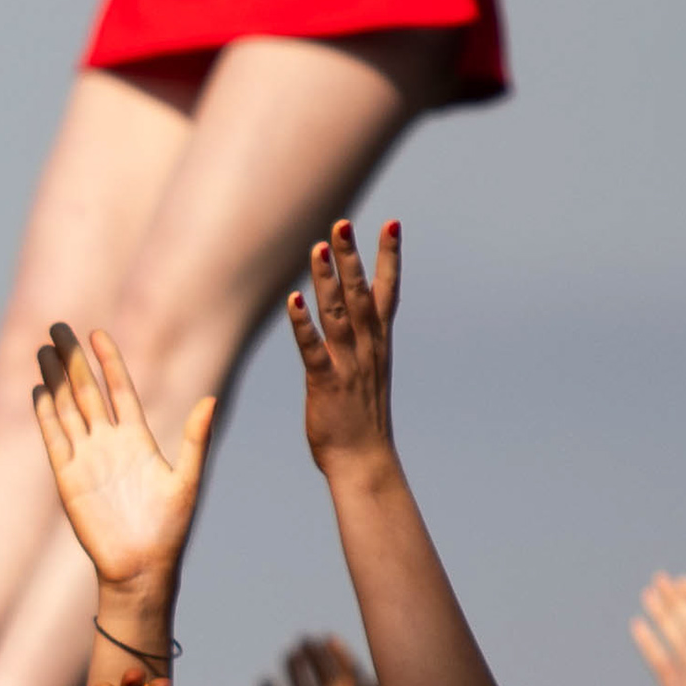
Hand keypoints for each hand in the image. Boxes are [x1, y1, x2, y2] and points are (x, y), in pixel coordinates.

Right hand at [31, 316, 216, 615]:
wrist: (141, 567)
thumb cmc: (168, 529)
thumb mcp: (187, 479)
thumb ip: (195, 438)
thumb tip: (210, 399)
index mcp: (137, 440)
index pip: (119, 389)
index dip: (108, 361)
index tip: (97, 332)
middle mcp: (109, 444)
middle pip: (87, 391)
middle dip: (73, 359)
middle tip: (60, 328)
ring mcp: (85, 459)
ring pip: (67, 409)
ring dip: (55, 379)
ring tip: (43, 349)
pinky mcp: (67, 478)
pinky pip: (54, 438)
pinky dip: (46, 414)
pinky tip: (38, 390)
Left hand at [285, 219, 401, 480]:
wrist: (364, 462)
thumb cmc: (361, 417)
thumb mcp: (367, 369)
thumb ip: (362, 338)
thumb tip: (354, 312)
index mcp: (378, 343)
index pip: (386, 291)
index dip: (389, 257)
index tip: (392, 223)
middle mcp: (367, 348)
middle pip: (360, 294)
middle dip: (352, 257)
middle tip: (344, 224)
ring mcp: (348, 365)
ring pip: (338, 315)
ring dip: (328, 280)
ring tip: (319, 247)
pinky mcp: (326, 385)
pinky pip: (313, 349)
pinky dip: (303, 325)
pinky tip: (293, 301)